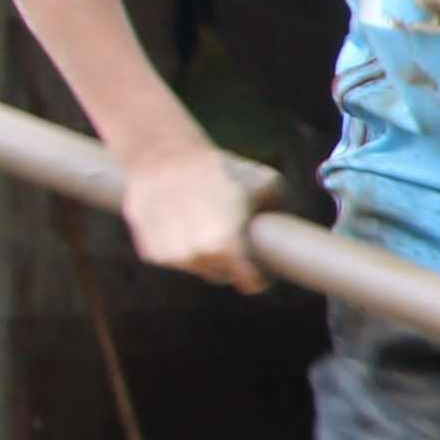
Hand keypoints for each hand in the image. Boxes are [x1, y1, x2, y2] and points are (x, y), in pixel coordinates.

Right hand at [121, 149, 275, 293]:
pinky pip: (175, 259)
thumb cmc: (218, 168)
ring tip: (207, 226)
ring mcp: (171, 257)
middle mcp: (196, 258)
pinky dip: (180, 247)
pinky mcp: (151, 253)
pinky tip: (183, 223)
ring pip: (197, 267)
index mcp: (226, 247)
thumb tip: (288, 229)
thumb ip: (280, 209)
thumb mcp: (266, 182)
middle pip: (222, 275)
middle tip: (231, 238)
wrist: (164, 156)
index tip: (260, 270)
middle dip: (229, 263)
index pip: (249, 283)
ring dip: (204, 255)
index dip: (258, 277)